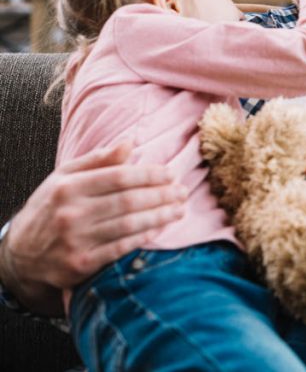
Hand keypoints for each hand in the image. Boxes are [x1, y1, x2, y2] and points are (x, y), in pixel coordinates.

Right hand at [0, 140, 185, 301]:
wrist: (20, 254)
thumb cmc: (50, 207)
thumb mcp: (64, 177)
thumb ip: (98, 160)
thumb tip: (130, 142)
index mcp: (68, 188)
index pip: (119, 177)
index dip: (149, 175)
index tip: (171, 173)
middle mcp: (71, 214)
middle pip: (128, 201)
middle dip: (161, 195)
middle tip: (183, 192)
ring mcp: (75, 241)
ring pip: (128, 225)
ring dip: (160, 216)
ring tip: (179, 209)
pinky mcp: (80, 265)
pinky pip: (121, 249)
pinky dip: (144, 237)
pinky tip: (160, 229)